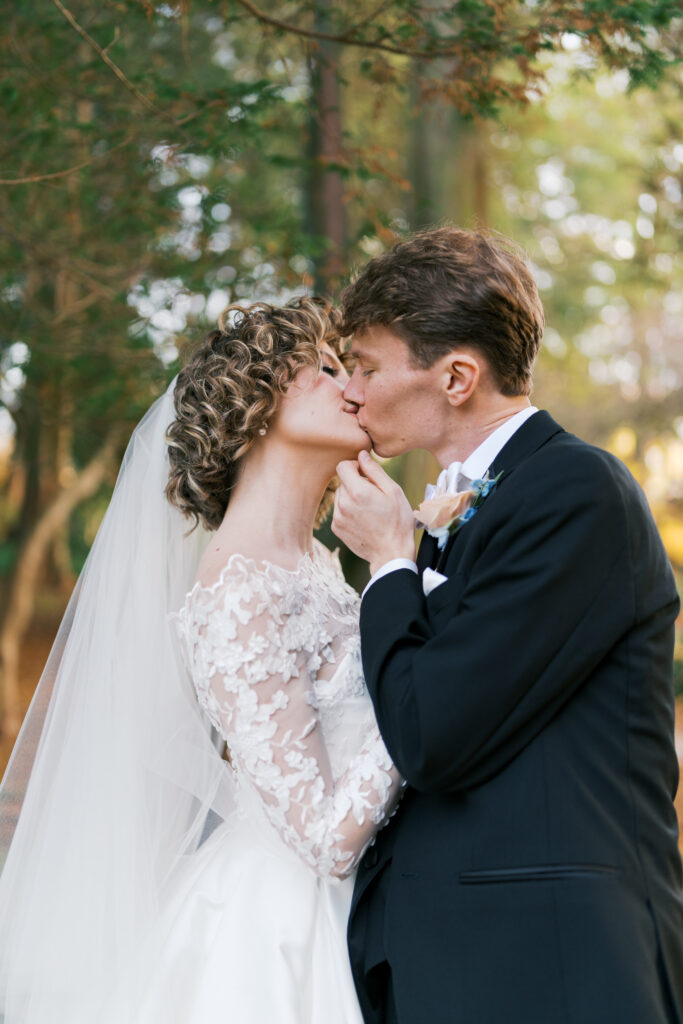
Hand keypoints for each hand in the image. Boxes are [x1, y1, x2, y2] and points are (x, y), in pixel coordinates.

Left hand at [332, 450, 415, 575]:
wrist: (391, 553)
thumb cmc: (397, 521)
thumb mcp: (393, 491)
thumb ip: (374, 471)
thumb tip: (361, 455)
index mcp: (357, 492)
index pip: (342, 466)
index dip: (354, 465)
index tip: (365, 473)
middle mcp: (343, 504)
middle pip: (342, 482)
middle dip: (355, 483)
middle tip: (373, 496)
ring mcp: (338, 517)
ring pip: (340, 496)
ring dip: (351, 497)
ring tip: (369, 509)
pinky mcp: (336, 528)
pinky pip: (339, 510)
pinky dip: (348, 510)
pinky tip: (364, 519)